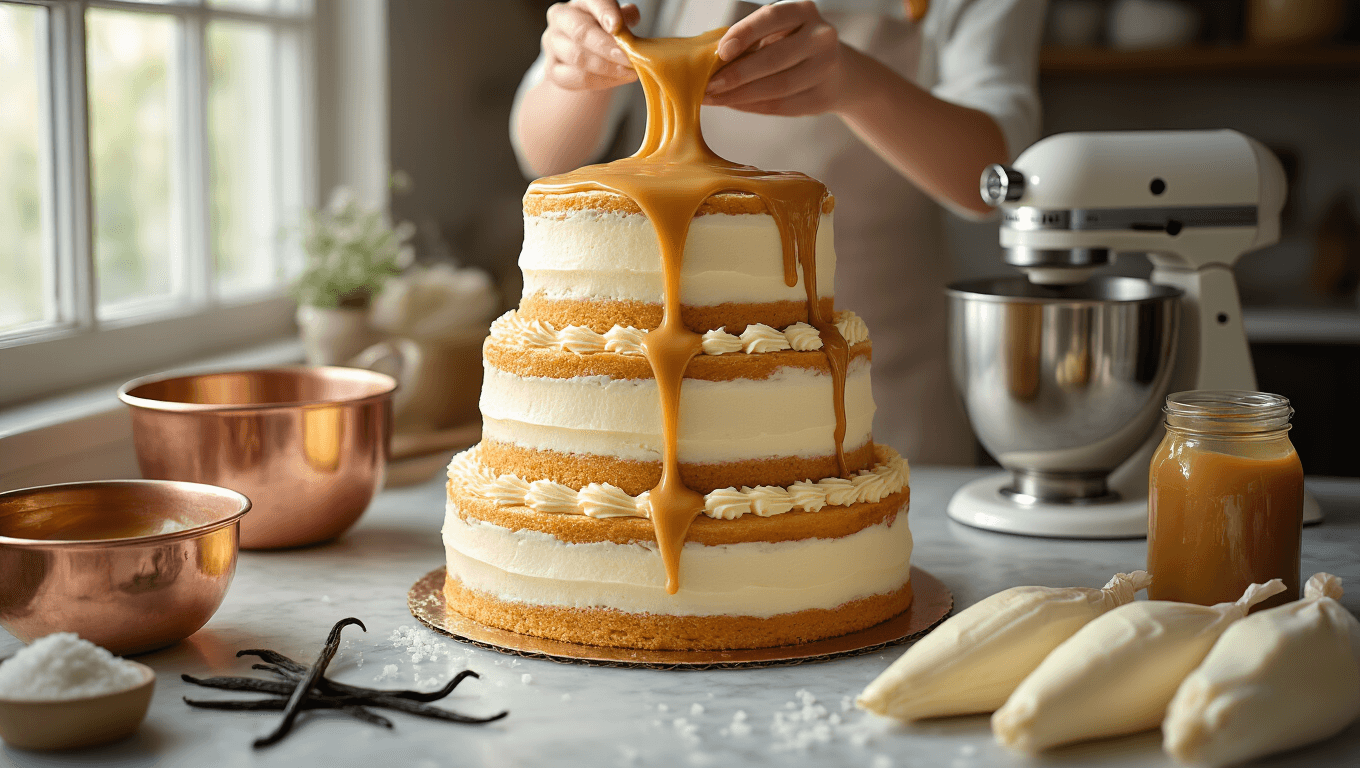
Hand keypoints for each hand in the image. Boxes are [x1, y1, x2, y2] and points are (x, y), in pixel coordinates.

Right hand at [541, 0, 641, 90]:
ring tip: (629, 72)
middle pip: (581, 32)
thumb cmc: (604, 34)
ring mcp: (552, 44)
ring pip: (578, 58)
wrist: (587, 57)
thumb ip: (624, 19)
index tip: (616, 27)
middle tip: (628, 59)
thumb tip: (632, 16)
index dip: (605, 13)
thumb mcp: (617, 22)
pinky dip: (600, 81)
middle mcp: (560, 18)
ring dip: (607, 68)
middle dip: (606, 47)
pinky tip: (618, 80)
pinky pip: (575, 79)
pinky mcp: (552, 69)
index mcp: (580, 2)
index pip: (592, 2)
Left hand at [704, 1, 857, 116]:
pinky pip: (782, 105)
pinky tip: (734, 104)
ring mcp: (827, 68)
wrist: (837, 71)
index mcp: (804, 11)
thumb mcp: (777, 33)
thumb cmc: (793, 46)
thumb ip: (750, 41)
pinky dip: (753, 106)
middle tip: (708, 85)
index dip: (744, 34)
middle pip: (774, 58)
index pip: (771, 18)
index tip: (721, 51)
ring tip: (715, 98)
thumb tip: (709, 61)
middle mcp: (821, 36)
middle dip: (737, 74)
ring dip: (740, 95)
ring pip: (778, 87)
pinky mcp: (824, 97)